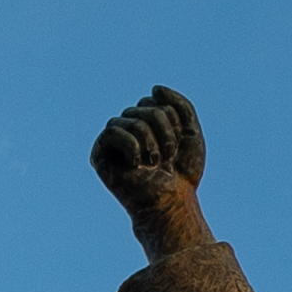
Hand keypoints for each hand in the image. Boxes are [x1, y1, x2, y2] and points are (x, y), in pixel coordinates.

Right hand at [89, 85, 212, 254]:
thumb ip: (180, 104)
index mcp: (147, 121)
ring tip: (153, 165)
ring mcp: (114, 140)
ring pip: (132, 118)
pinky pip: (113, 131)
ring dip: (151, 143)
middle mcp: (128, 127)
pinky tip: (136, 165)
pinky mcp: (100, 153)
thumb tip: (154, 88)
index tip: (177, 147)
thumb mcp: (190, 132)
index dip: (173, 122)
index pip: (156, 100)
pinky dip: (131, 147)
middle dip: (164, 133)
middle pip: (145, 108)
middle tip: (166, 159)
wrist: (171, 202)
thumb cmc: (181, 172)